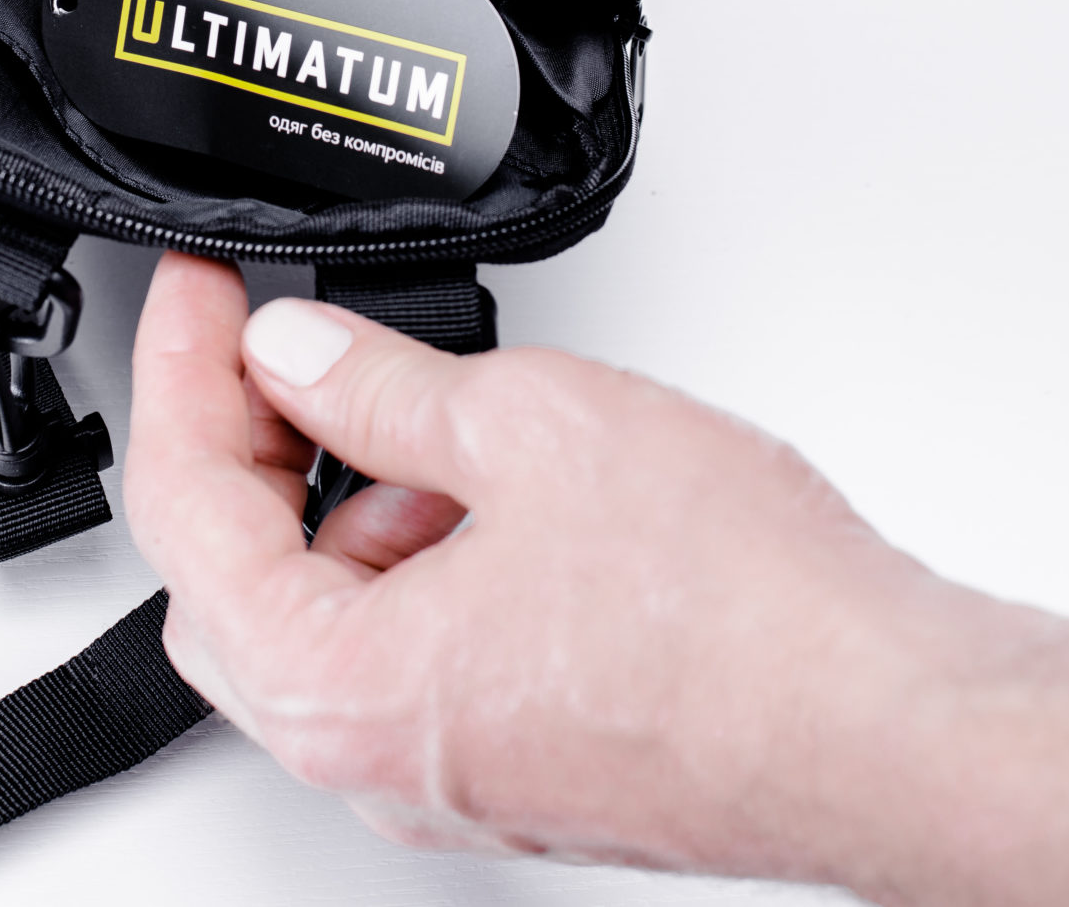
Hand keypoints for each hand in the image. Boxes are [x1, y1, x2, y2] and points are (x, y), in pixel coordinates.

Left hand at [123, 249, 961, 874]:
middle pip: (228, 583)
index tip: (196, 294)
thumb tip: (297, 352)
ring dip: (336, 505)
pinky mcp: (515, 769)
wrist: (888, 726)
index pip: (185, 509)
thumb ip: (376, 385)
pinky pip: (410, 654)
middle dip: (240, 446)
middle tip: (268, 341)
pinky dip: (413, 560)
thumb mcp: (527, 427)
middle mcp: (372, 759)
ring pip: (323, 621)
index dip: (180, 371)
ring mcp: (444, 775)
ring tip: (423, 413)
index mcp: (337, 685)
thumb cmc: (741, 618)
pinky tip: (490, 495)